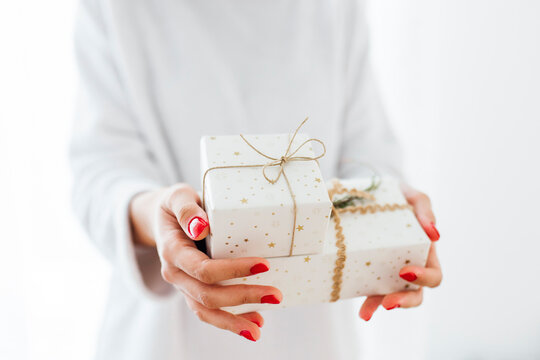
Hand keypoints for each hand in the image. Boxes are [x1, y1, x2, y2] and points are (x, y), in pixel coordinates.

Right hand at [129, 184, 281, 340]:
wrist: (163, 219)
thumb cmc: (175, 205)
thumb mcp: (177, 196)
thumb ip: (186, 209)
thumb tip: (201, 227)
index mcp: (172, 251)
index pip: (203, 269)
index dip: (233, 270)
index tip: (263, 265)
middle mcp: (175, 273)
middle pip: (207, 295)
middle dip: (242, 297)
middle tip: (275, 295)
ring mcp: (183, 285)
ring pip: (205, 311)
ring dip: (234, 321)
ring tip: (260, 329)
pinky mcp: (192, 291)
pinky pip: (208, 311)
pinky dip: (230, 320)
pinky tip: (254, 322)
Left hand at [359, 185, 441, 320]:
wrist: (370, 194)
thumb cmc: (400, 196)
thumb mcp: (413, 196)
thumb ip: (425, 208)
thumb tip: (434, 233)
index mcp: (425, 253)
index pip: (434, 276)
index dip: (424, 278)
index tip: (405, 270)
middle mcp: (410, 267)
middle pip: (416, 293)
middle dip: (404, 300)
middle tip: (388, 302)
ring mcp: (389, 272)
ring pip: (392, 297)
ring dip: (380, 305)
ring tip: (366, 313)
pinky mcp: (371, 272)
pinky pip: (371, 289)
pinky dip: (366, 302)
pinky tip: (361, 312)